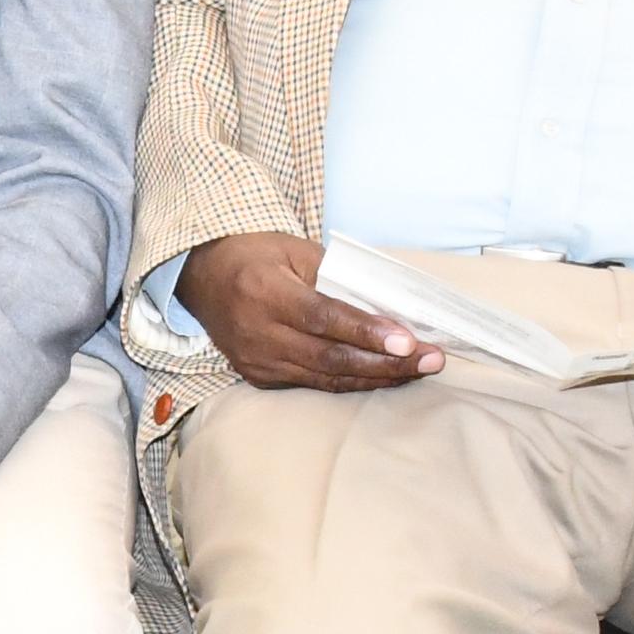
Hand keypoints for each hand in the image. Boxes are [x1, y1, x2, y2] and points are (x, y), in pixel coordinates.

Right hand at [176, 232, 445, 393]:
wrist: (202, 277)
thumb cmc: (254, 255)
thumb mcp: (293, 249)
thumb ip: (336, 277)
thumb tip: (388, 307)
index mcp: (264, 291)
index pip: (323, 317)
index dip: (367, 332)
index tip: (408, 340)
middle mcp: (257, 332)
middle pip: (331, 356)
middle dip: (387, 362)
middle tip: (431, 360)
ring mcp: (257, 360)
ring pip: (326, 377)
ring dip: (377, 376)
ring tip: (418, 370)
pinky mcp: (259, 377)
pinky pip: (314, 384)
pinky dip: (352, 381)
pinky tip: (382, 376)